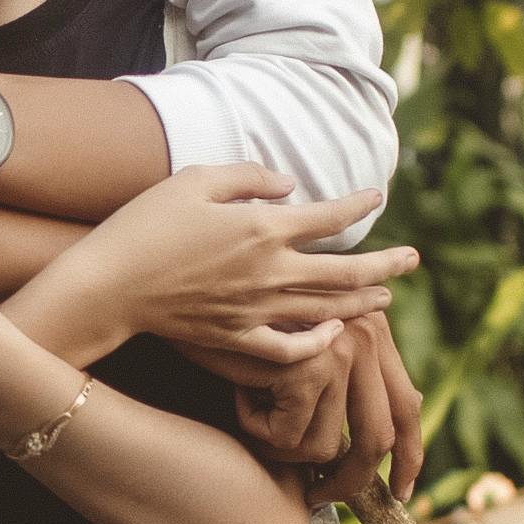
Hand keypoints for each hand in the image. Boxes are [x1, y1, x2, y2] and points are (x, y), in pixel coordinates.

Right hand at [57, 170, 416, 374]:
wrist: (109, 285)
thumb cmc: (146, 224)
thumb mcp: (195, 179)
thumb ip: (248, 176)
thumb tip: (289, 185)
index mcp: (263, 227)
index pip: (330, 216)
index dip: (360, 204)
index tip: (378, 195)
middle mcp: (270, 272)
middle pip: (345, 272)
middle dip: (386, 265)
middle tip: (413, 260)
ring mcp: (256, 310)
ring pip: (326, 311)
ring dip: (361, 303)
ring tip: (387, 298)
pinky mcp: (236, 338)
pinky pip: (289, 347)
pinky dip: (316, 342)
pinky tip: (332, 335)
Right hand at [236, 313, 424, 503]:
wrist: (198, 303)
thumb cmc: (250, 338)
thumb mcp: (312, 353)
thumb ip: (356, 380)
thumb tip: (408, 422)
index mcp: (374, 331)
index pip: (407, 408)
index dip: (410, 456)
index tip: (402, 490)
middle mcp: (364, 337)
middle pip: (377, 439)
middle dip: (350, 481)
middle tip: (321, 497)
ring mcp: (336, 351)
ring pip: (323, 448)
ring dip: (282, 449)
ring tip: (256, 414)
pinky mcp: (304, 369)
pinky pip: (286, 441)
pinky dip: (256, 431)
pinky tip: (241, 396)